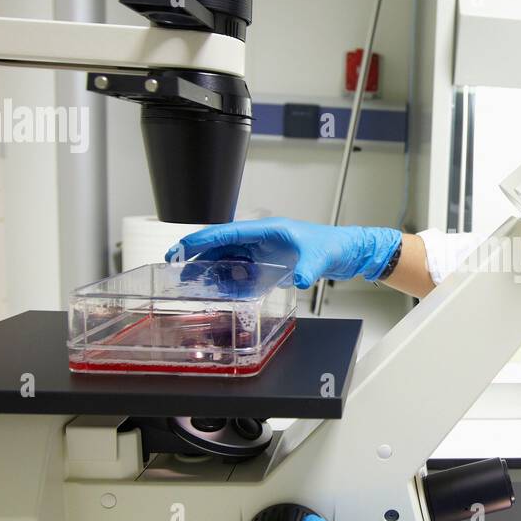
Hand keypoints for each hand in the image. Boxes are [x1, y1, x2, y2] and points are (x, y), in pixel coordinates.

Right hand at [166, 218, 400, 288]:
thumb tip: (300, 279)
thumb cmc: (332, 245)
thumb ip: (308, 269)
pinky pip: (241, 270)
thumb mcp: (319, 258)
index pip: (227, 232)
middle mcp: (260, 238)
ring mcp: (262, 250)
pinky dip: (229, 279)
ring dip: (211, 269)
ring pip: (228, 258)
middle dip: (198, 255)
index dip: (202, 239)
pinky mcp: (267, 263)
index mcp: (267, 230)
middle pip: (221, 245)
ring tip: (194, 283)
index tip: (182, 247)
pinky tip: (222, 290)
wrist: (345, 252)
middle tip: (175, 267)